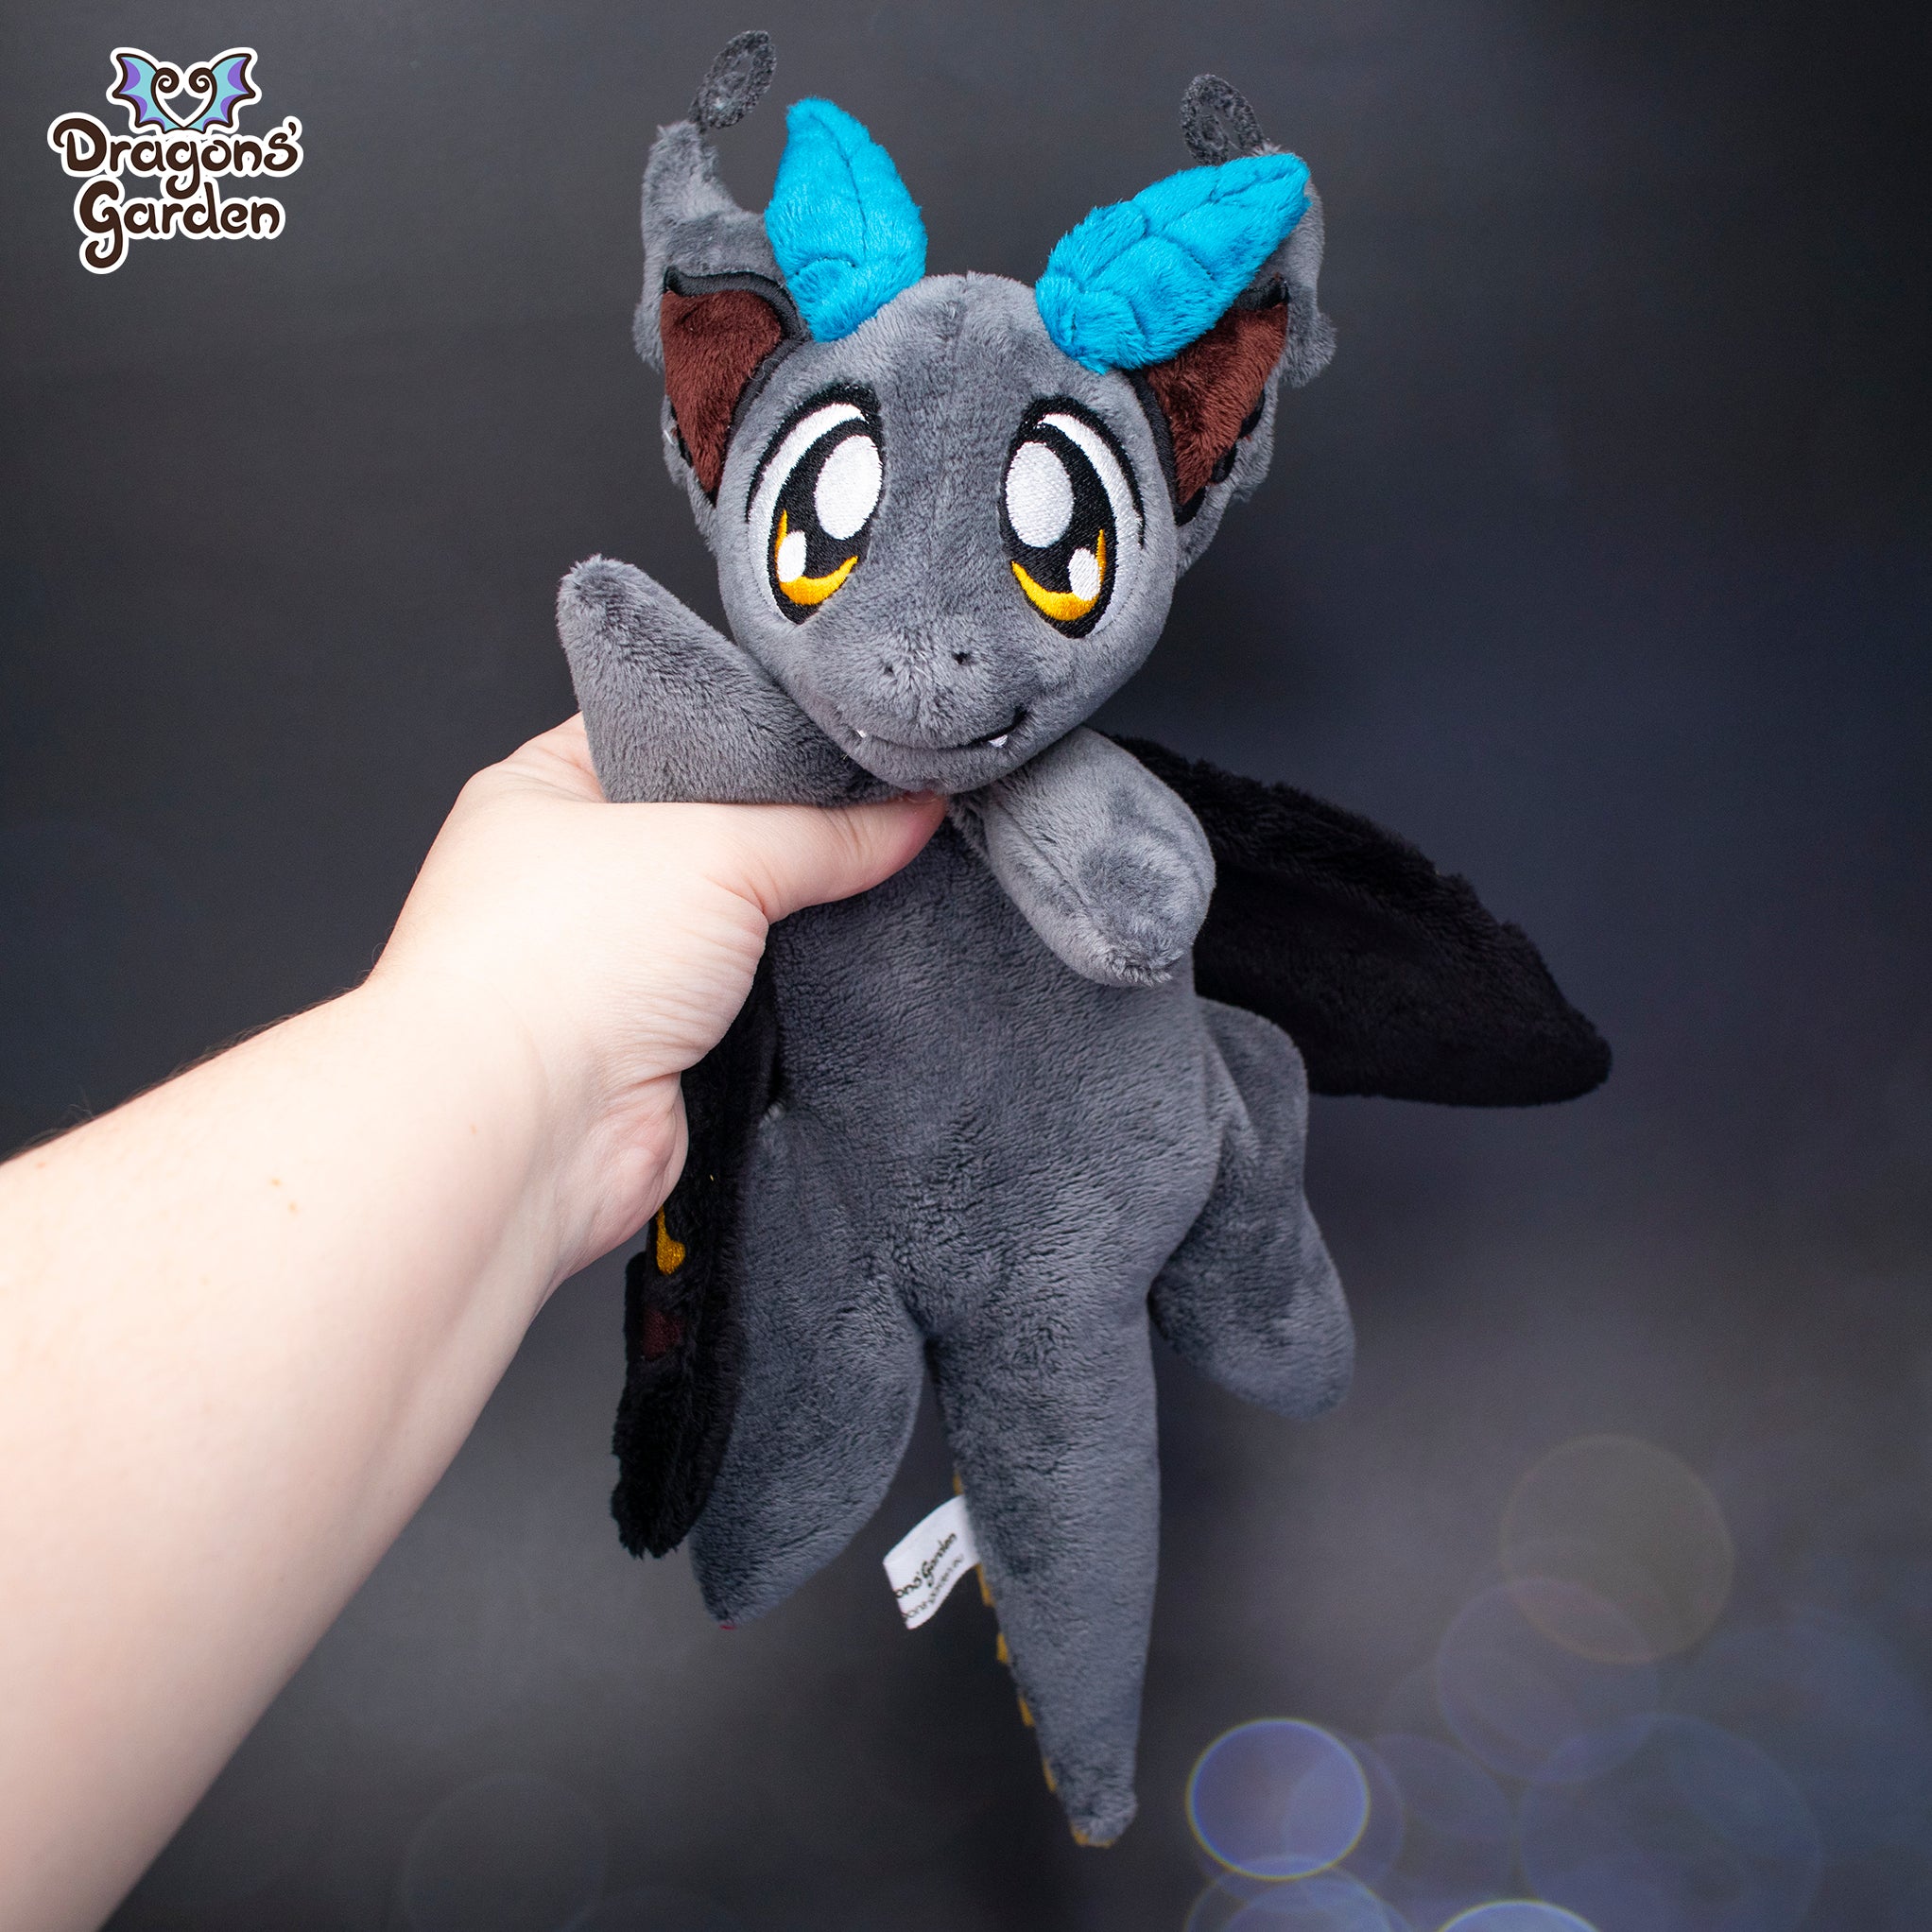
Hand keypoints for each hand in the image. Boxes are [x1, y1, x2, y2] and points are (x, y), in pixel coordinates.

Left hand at [370, 714, 941, 1282]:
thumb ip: (821, 829)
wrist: (526, 1131)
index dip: (752, 727)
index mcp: (543, 789)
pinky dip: (790, 992)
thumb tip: (905, 813)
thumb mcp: (713, 848)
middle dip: (787, 828)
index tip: (836, 730)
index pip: (664, 729)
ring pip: (736, 920)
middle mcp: (570, 874)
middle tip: (872, 805)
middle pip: (711, 827)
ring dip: (790, 920)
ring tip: (866, 881)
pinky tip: (840, 968)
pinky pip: (747, 999)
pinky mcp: (654, 1043)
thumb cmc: (548, 969)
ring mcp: (611, 963)